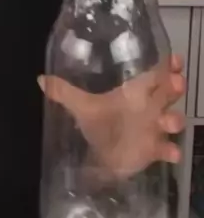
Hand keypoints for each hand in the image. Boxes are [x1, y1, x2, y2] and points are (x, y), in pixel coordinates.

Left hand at [38, 54, 185, 177]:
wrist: (102, 156)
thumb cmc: (99, 124)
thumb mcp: (82, 107)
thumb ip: (64, 93)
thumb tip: (40, 78)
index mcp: (134, 93)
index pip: (154, 75)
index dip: (167, 67)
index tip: (174, 60)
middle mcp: (148, 108)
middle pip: (168, 93)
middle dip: (174, 87)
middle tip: (176, 83)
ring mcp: (154, 128)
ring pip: (173, 119)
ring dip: (174, 119)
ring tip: (168, 122)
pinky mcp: (155, 149)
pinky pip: (167, 149)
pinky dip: (170, 150)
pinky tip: (170, 152)